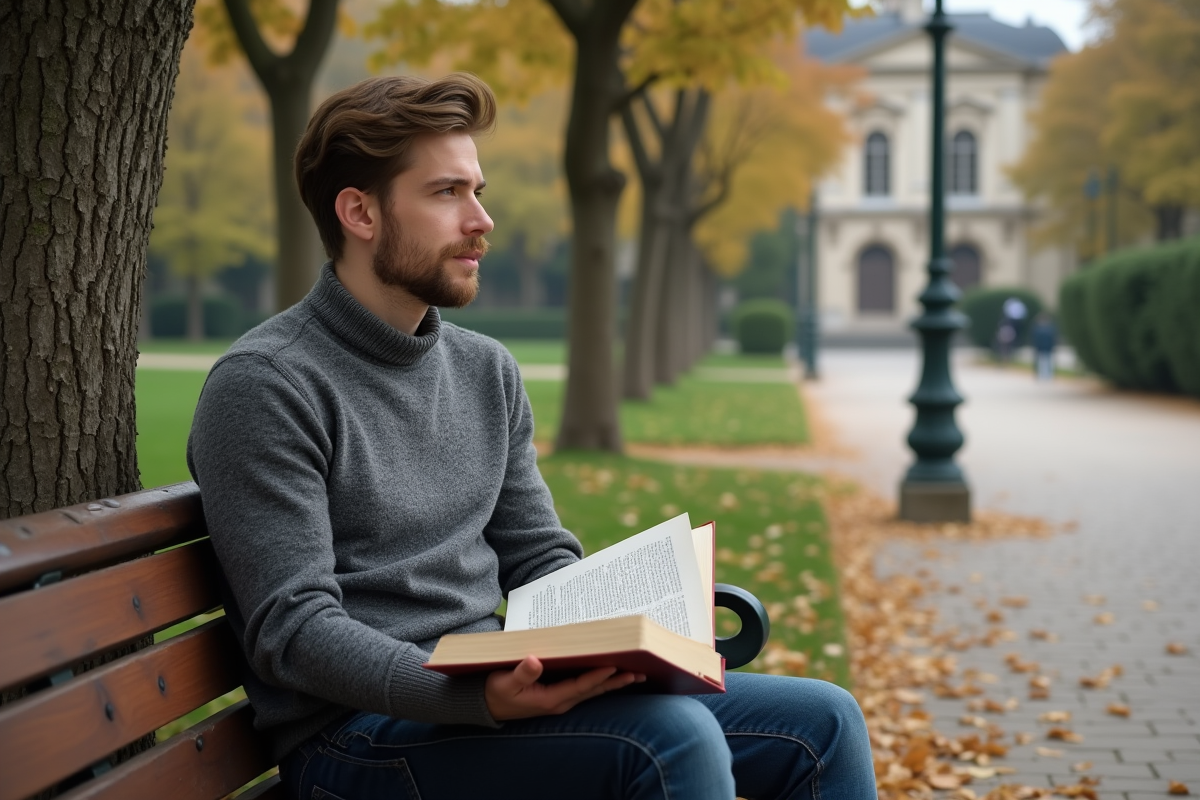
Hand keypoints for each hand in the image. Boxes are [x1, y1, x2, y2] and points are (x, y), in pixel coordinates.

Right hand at [484, 656, 644, 720]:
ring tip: (634, 677)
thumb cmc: (496, 692)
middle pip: (593, 691)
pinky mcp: (559, 697)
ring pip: (592, 692)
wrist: (488, 706)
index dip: (597, 677)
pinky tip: (612, 677)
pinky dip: (600, 683)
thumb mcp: (504, 682)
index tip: (614, 667)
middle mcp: (560, 702)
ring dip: (613, 684)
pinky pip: (585, 690)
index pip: (580, 686)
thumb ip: (521, 673)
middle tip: (637, 674)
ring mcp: (561, 701)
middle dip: (615, 682)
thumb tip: (534, 660)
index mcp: (550, 699)